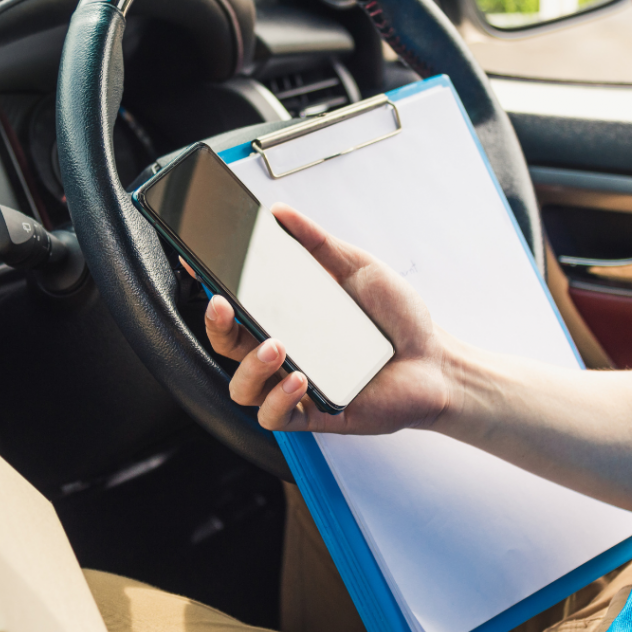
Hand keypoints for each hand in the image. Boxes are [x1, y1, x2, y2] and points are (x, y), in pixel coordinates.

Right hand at [205, 204, 452, 434]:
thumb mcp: (357, 267)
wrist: (437, 360)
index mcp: (287, 317)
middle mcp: (285, 352)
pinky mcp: (314, 414)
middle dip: (215, 325)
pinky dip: (279, 399)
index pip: (234, 306)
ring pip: (242, 388)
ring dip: (249, 367)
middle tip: (224, 305)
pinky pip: (275, 417)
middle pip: (226, 346)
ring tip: (276, 345)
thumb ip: (317, 242)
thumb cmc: (398, 319)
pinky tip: (300, 378)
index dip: (208, 286)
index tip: (194, 261)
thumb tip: (279, 213)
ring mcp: (295, 385)